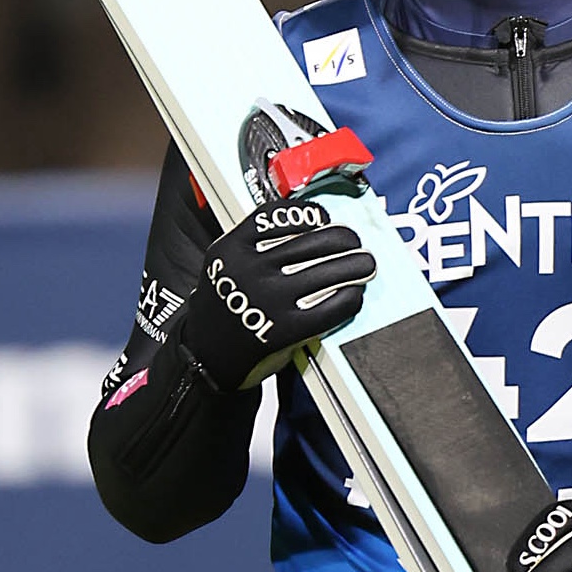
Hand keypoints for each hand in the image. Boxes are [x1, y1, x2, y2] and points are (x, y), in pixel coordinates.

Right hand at [169, 199, 374, 391]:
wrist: (206, 357)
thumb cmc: (225, 307)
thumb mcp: (225, 267)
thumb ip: (255, 247)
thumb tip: (311, 230)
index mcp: (230, 249)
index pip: (277, 216)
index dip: (309, 213)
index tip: (323, 217)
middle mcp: (248, 270)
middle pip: (312, 241)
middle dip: (344, 238)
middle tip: (355, 241)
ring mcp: (266, 300)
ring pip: (327, 271)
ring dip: (355, 265)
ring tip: (365, 264)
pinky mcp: (284, 329)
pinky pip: (330, 307)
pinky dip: (348, 298)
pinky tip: (353, 295)